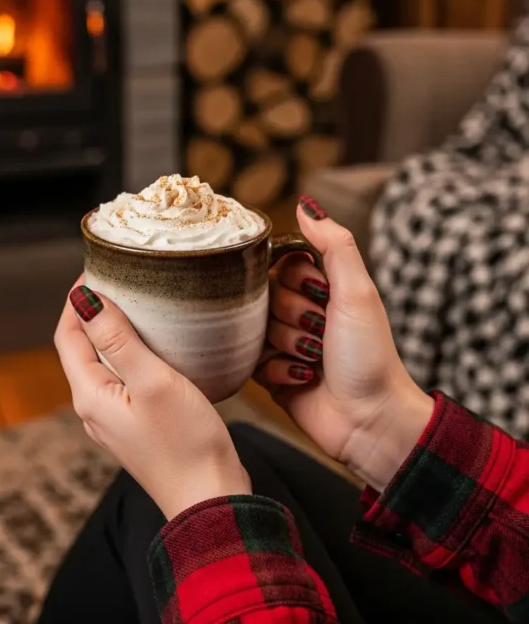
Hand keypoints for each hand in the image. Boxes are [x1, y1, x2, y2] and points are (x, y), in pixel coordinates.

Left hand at [55, 284, 250, 519]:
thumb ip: (119, 340)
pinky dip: (135, 355)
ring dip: (116, 332)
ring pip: (105, 365)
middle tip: (122, 278)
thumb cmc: (186, 444)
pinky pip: (126, 381)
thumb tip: (86, 299)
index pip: (67, 334)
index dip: (76, 299)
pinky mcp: (139, 427)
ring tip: (142, 303)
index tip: (98, 268)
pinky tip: (161, 346)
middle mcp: (95, 409)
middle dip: (95, 311)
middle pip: (82, 348)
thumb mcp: (154, 382)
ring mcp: (116, 420)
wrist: (211, 500)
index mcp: (91, 395)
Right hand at [257, 197, 433, 491]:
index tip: (320, 296)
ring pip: (255, 329)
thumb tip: (305, 204)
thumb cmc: (370, 356)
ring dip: (288, 346)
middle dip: (293, 317)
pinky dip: (279, 372)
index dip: (294, 281)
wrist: (370, 419)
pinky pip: (252, 362)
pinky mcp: (271, 376)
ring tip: (315, 361)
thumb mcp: (358, 292)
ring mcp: (285, 344)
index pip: (279, 264)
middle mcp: (301, 313)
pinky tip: (304, 380)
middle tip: (321, 335)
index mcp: (323, 289)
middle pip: (264, 296)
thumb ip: (334, 243)